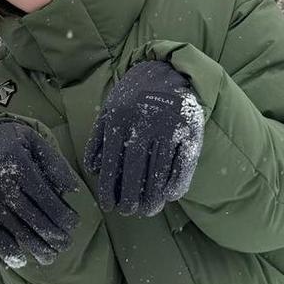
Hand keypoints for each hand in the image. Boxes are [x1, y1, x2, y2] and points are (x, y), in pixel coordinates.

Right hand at [0, 121, 79, 267]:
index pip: (44, 198)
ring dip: (36, 248)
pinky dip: (7, 251)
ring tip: (51, 257)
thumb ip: (56, 165)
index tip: (74, 224)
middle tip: (67, 244)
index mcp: (17, 165)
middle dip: (53, 235)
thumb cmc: (18, 145)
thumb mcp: (37, 143)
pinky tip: (22, 260)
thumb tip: (73, 190)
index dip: (62, 215)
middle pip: (32, 218)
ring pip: (16, 230)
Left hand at [84, 60, 203, 216]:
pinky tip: (171, 195)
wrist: (167, 71)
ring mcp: (168, 128)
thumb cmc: (133, 97)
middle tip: (129, 212)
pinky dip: (178, 181)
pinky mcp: (190, 131)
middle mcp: (143, 125)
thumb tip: (93, 169)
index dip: (109, 188)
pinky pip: (184, 162)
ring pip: (159, 170)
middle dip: (131, 197)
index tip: (108, 206)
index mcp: (119, 121)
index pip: (112, 162)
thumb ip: (99, 137)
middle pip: (135, 170)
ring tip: (149, 210)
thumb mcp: (110, 109)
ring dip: (154, 195)